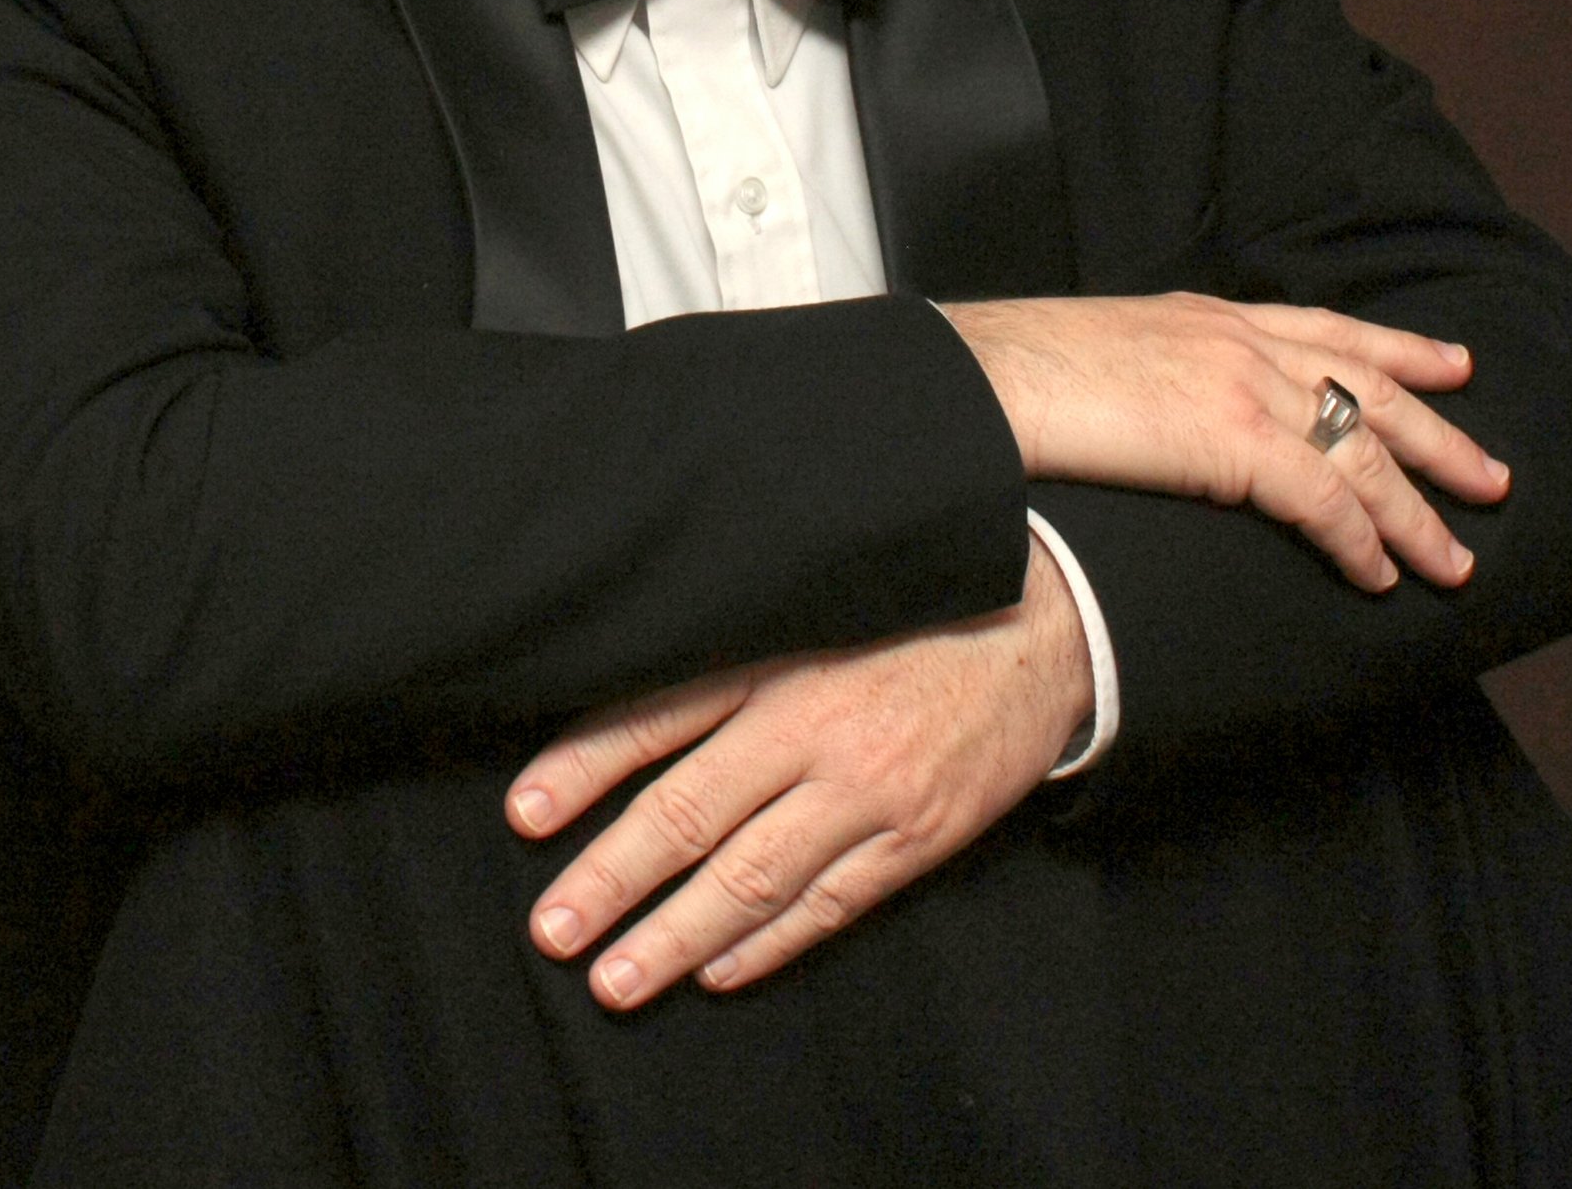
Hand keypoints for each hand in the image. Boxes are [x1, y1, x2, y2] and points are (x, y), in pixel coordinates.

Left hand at [505, 540, 1092, 1010]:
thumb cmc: (912, 603)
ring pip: (752, 877)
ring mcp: (868, 788)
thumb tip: (631, 662)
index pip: (657, 712)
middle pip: (689, 811)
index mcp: (778, 651)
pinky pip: (829, 905)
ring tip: (614, 977)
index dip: (584, 766)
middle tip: (551, 929)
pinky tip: (717, 972)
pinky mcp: (917, 835)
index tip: (524, 813)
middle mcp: (813, 723)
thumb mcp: (815, 594)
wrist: (1046, 623)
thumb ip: (733, 631)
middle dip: (610, 877)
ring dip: (674, 935)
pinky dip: (767, 945)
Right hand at [943, 292, 1509, 591]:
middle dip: (1441, 435)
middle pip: (1373, 385)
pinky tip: (1383, 576)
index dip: (1399, 347)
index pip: (1329, 327)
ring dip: (1418, 512)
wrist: (988, 379)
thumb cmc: (1019, 373)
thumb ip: (1156, 369)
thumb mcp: (1106, 349)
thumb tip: (1160, 406)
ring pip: (1366, 451)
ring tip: (1456, 559)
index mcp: (1210, 315)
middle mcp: (1241, 340)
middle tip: (1494, 475)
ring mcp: (1244, 386)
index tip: (1452, 364)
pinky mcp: (1237, 440)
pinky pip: (1327, 500)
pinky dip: (1364, 541)